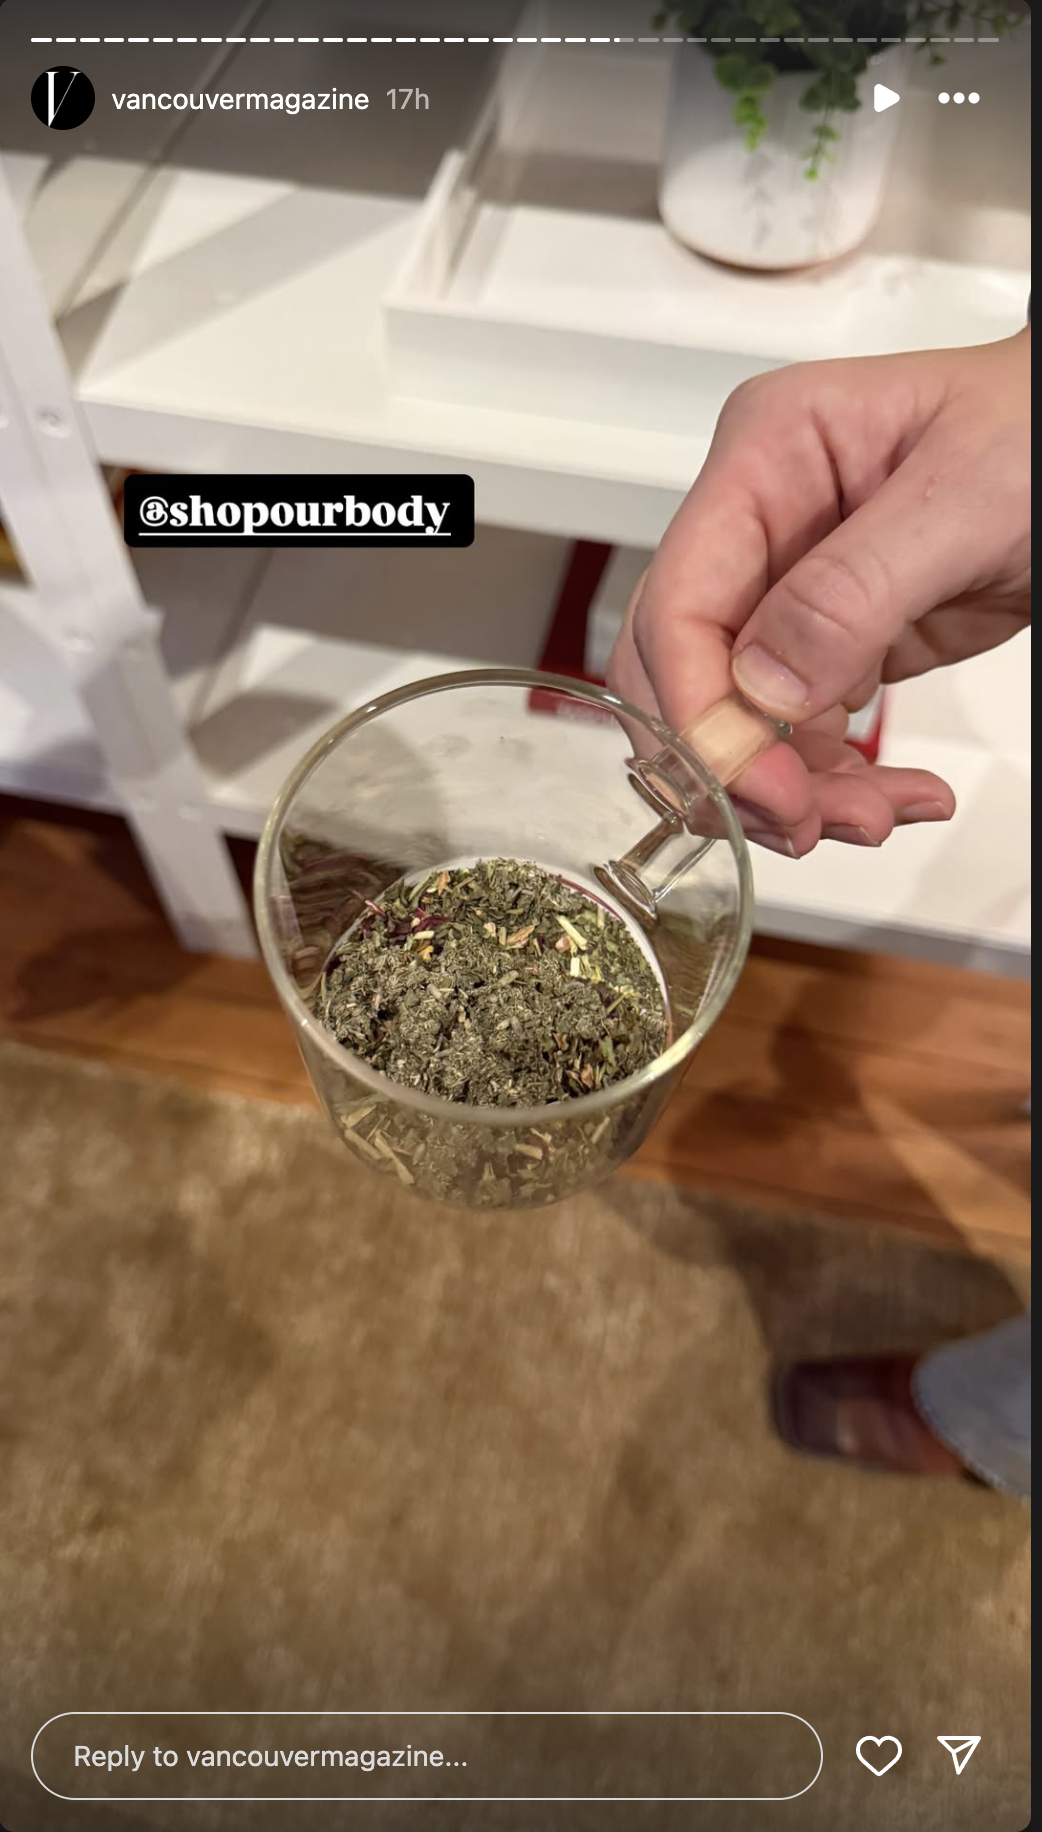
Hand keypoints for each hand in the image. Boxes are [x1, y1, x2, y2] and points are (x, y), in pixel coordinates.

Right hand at [607, 330, 1029, 854]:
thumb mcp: (965, 496)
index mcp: (767, 455)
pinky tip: (902, 794)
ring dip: (799, 791)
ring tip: (877, 815)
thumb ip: (852, 590)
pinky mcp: (836, 645)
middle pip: (687, 675)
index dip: (700, 710)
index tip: (759, 784)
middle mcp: (764, 526)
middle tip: (806, 820)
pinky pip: (801, 737)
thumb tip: (760, 683)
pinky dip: (842, 784)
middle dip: (738, 764)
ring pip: (741, 724)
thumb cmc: (1040, 426)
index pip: (679, 602)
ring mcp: (795, 591)